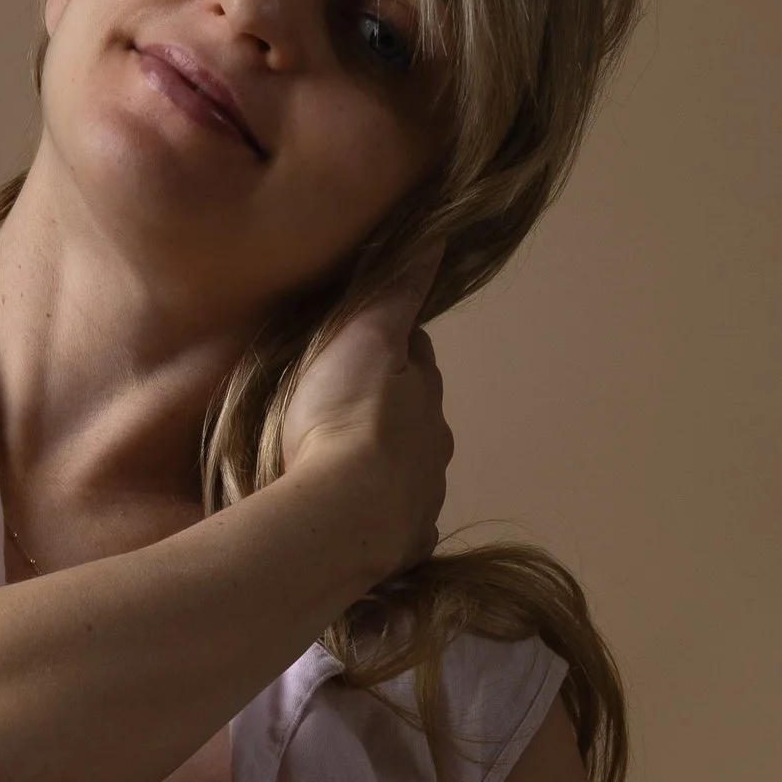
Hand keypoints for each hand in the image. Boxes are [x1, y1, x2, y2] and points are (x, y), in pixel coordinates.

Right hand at [280, 261, 451, 584]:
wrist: (344, 513)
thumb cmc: (346, 416)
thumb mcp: (365, 336)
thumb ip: (397, 292)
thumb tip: (437, 236)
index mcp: (424, 393)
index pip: (417, 358)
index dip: (394, 350)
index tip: (366, 350)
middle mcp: (434, 444)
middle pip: (417, 418)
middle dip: (392, 413)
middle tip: (346, 415)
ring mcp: (423, 498)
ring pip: (411, 473)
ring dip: (386, 468)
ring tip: (345, 473)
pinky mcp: (405, 545)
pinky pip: (399, 529)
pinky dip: (385, 522)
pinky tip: (360, 525)